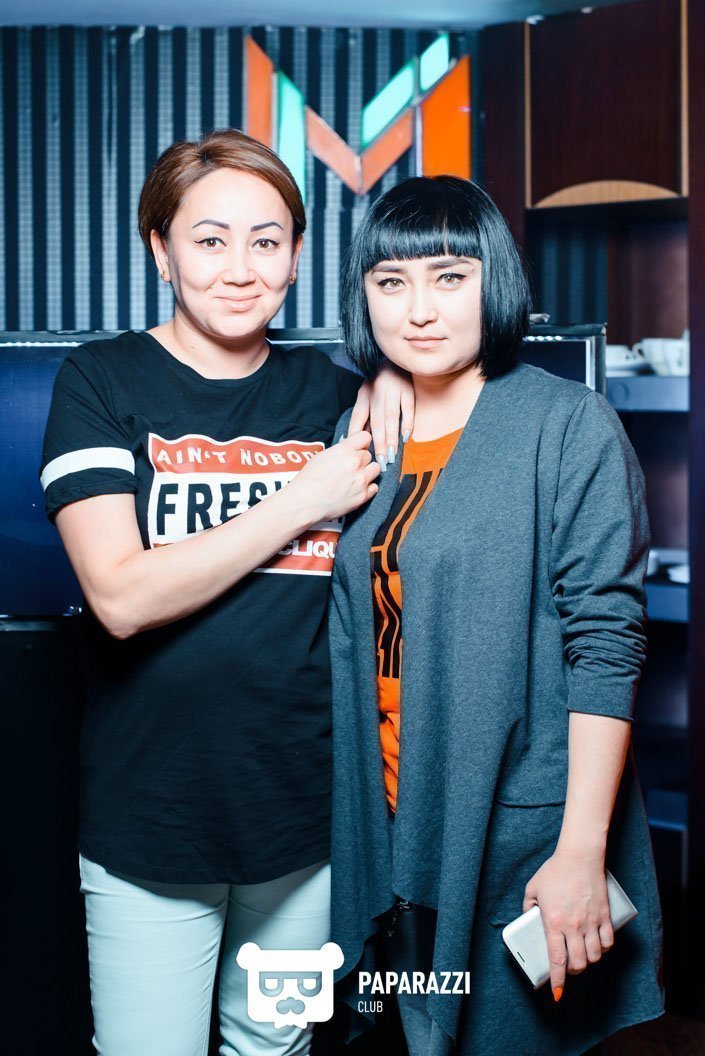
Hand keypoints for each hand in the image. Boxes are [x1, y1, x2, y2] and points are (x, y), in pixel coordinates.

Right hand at [287, 431, 380, 523]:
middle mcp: (355, 462)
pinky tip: (357, 489)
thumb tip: (350, 450)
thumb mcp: (323, 456)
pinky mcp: (363, 495)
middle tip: (351, 467)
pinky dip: (368, 488)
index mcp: (345, 450)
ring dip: (368, 472)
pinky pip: (374, 487)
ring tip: (356, 477)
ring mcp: (361, 479)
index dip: (361, 443)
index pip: (365, 437)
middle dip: (361, 460)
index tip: (358, 448)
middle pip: (369, 455)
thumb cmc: (309, 480)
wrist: (305, 501)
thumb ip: (341, 451)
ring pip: (375, 469)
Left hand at [349, 362, 414, 470]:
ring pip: (391, 417)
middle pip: (376, 422)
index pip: (358, 418)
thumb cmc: (379, 383)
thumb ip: (363, 417)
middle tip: (380, 462)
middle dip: (378, 443)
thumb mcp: (366, 396)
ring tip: (391, 455)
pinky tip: (406, 437)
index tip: (358, 454)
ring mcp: (393, 390)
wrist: (395, 359)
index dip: (357, 436)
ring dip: (391, 437)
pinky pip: (408, 408)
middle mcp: (377, 393)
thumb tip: (355, 439)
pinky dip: (407, 423)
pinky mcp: (408, 389)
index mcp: (364, 395)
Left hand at [522, 849, 613, 1001]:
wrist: (579, 856)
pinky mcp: (605, 916)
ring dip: (588, 961)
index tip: (557, 993)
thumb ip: (528, 906)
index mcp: (554, 922)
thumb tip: (529, 919)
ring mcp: (591, 922)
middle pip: (578, 963)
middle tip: (568, 967)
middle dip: (573, 971)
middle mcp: (574, 926)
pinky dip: (604, 949)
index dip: (557, 981)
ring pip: (595, 956)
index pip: (557, 960)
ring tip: (582, 957)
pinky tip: (598, 947)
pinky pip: (608, 942)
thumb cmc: (554, 870)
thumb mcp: (533, 888)